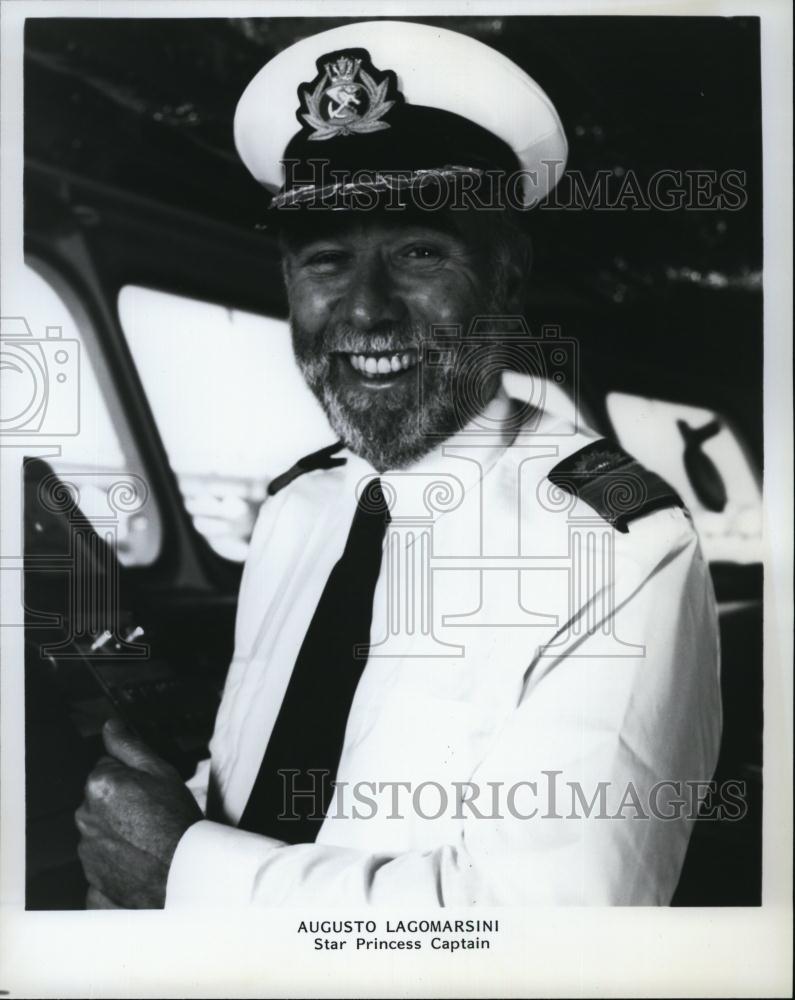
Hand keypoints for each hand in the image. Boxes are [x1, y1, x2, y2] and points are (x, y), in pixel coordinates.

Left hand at [76, 718, 202, 908]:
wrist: (182, 875)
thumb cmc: (176, 823)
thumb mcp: (161, 772)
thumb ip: (129, 746)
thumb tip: (111, 727)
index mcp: (100, 785)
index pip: (106, 769)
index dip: (131, 777)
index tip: (148, 789)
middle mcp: (85, 816)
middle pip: (100, 800)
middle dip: (120, 803)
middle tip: (150, 813)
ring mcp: (87, 850)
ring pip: (100, 830)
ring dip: (117, 831)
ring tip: (148, 838)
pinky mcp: (91, 877)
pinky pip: (102, 861)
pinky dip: (116, 859)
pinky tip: (140, 858)